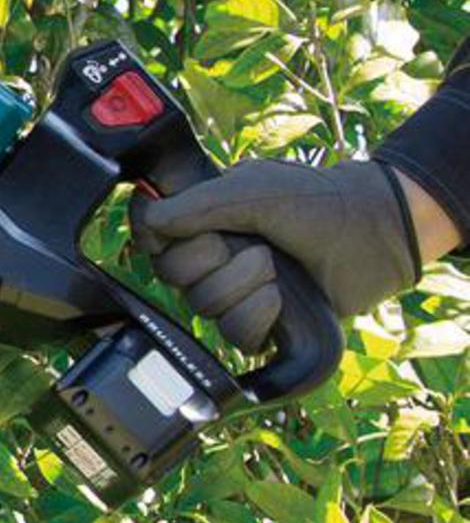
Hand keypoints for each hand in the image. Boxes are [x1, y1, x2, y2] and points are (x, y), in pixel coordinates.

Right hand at [130, 156, 421, 350]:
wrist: (373, 235)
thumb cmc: (314, 200)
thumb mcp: (252, 187)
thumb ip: (198, 202)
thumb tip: (150, 221)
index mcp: (202, 216)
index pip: (150, 234)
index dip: (158, 237)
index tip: (182, 232)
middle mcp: (211, 254)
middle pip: (172, 274)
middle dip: (210, 261)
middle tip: (249, 244)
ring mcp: (235, 289)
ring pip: (202, 305)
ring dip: (241, 286)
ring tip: (274, 268)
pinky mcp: (261, 323)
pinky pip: (235, 335)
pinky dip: (256, 318)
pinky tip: (279, 300)